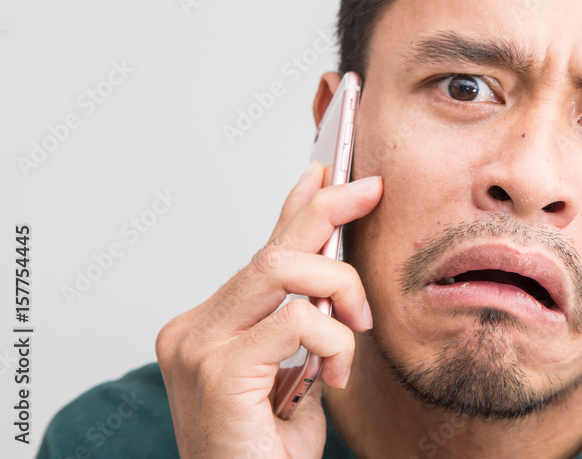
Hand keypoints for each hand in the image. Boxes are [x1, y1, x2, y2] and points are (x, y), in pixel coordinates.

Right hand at [155, 162, 381, 457]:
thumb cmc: (269, 448)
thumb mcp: (297, 370)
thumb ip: (305, 318)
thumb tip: (334, 268)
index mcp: (208, 324)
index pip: (259, 249)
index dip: (297, 205)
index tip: (328, 170)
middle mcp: (193, 328)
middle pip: (271, 248)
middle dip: (327, 210)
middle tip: (370, 189)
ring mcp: (198, 347)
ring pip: (283, 268)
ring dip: (340, 287)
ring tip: (356, 325)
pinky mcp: (217, 370)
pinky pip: (298, 319)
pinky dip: (333, 338)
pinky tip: (334, 371)